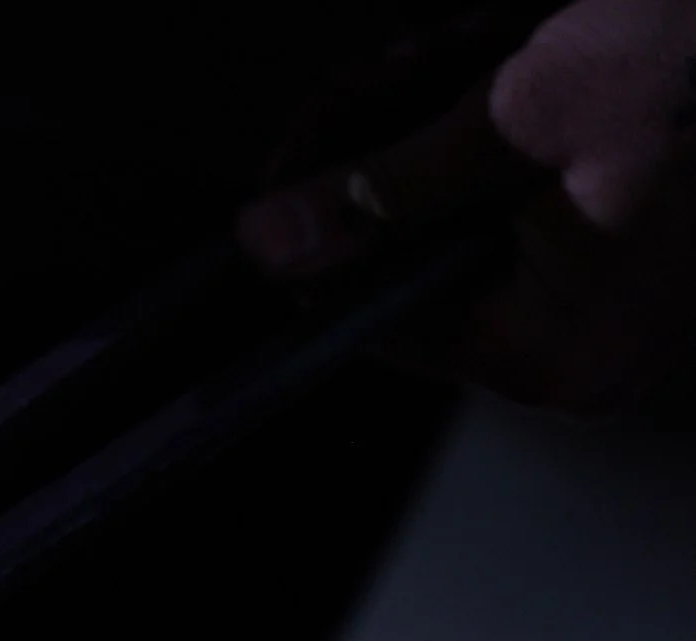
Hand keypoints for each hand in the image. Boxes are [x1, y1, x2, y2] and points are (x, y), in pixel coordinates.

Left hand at [236, 0, 695, 414]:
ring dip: (442, 112)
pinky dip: (497, 106)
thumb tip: (268, 243)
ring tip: (487, 38)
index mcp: (555, 353)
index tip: (304, 145)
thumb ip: (384, 189)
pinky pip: (510, 181)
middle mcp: (581, 345)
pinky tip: (516, 40)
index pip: (375, 319)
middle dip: (390, 148)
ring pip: (453, 207)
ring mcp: (606, 290)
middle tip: (408, 64)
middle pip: (409, 260)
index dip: (324, 227)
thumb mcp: (526, 113)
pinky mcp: (623, 225)